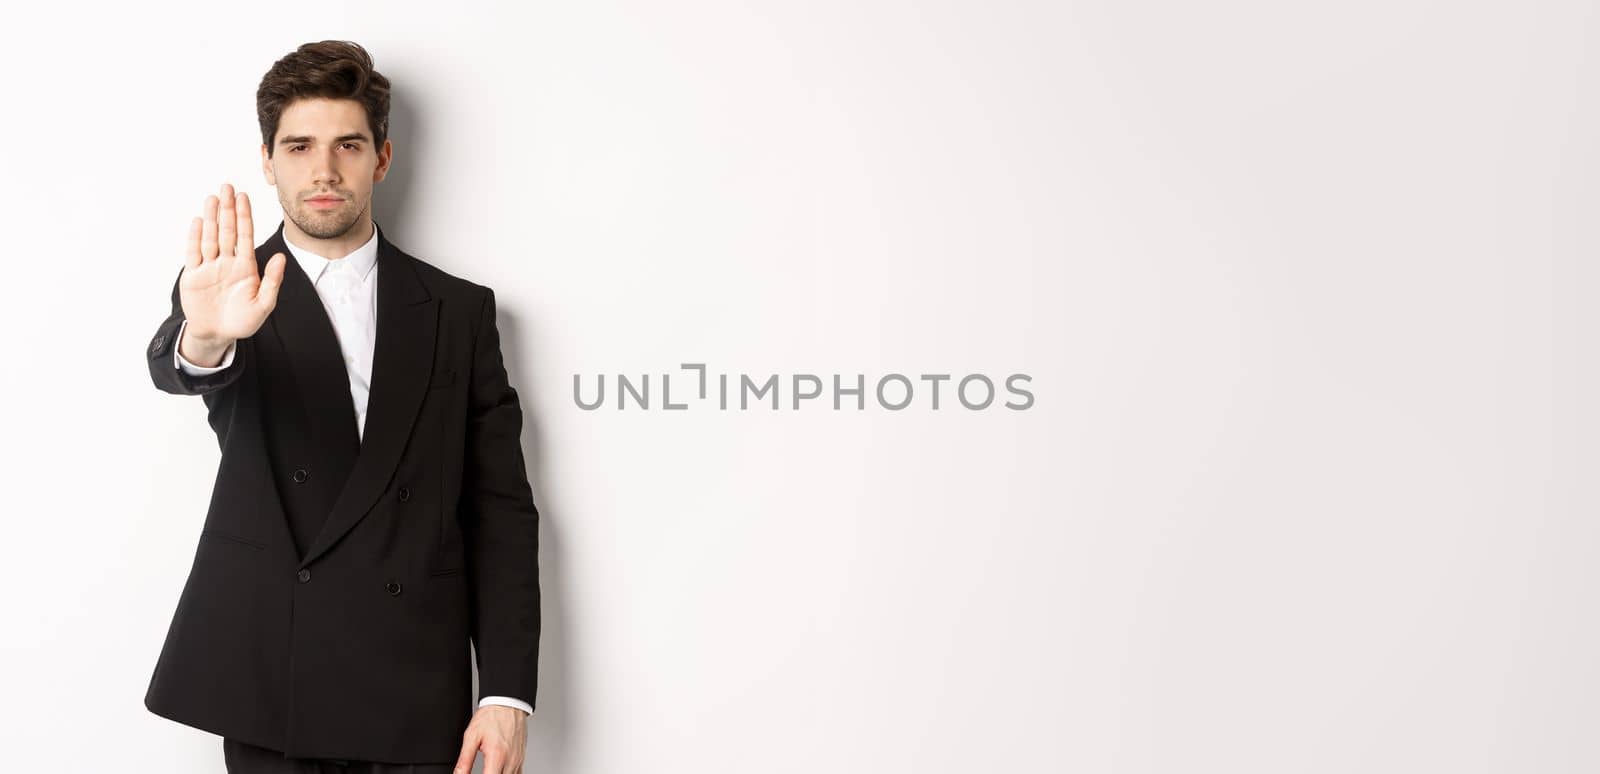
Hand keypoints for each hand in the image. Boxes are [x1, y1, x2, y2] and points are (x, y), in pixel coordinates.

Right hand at [178, 183, 286, 345]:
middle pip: (227, 231)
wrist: (218, 335)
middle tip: (227, 187)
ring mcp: (209, 267)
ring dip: (212, 218)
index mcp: (245, 267)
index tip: (244, 197)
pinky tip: (199, 221)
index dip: (245, 216)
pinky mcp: (193, 275)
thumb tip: (280, 258)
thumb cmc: (243, 321)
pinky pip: (194, 252)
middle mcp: (227, 262)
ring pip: (211, 237)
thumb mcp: (264, 304)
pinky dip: (195, 237)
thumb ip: (272, 281)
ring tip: (213, 198)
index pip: (245, 236)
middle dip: (228, 209)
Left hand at [453, 704, 527, 773]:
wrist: (507, 703)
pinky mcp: (521, 758)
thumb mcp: (471, 737)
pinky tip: (499, 771)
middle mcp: (510, 760)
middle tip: (482, 770)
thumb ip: (464, 760)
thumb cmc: (491, 717)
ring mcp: (518, 760)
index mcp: (496, 756)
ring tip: (488, 770)